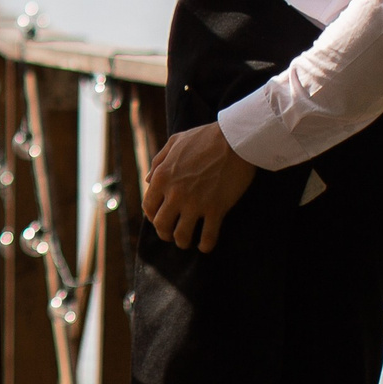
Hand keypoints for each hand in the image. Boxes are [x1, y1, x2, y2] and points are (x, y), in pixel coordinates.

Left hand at [141, 122, 260, 251]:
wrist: (235, 139)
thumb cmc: (205, 137)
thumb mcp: (174, 142)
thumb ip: (158, 161)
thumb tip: (148, 180)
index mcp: (163, 176)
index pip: (149, 207)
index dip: (153, 217)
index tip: (160, 219)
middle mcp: (175, 193)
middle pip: (161, 225)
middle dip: (165, 233)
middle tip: (172, 234)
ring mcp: (195, 203)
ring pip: (181, 236)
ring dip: (183, 242)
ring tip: (188, 241)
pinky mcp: (216, 209)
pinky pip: (208, 237)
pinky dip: (205, 246)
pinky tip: (206, 246)